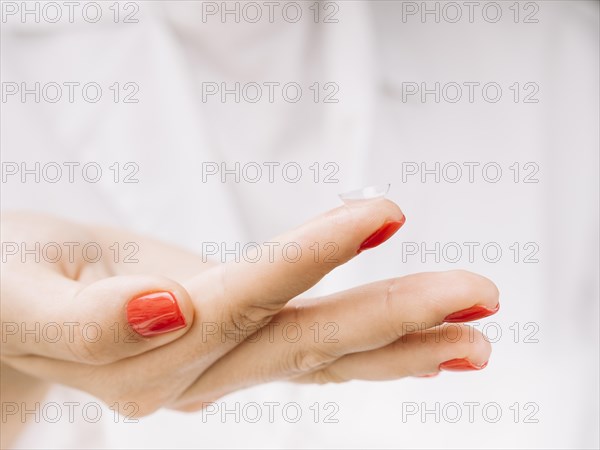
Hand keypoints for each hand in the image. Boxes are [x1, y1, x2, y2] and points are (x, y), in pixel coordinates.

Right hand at [0, 199, 498, 416]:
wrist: (4, 317)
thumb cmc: (10, 290)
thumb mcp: (22, 295)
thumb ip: (88, 318)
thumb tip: (168, 308)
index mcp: (143, 350)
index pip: (247, 297)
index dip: (312, 254)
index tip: (385, 212)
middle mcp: (193, 372)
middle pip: (307, 342)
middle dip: (397, 316)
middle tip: (483, 298)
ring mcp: (218, 369)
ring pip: (320, 358)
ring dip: (403, 342)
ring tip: (479, 333)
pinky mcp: (231, 351)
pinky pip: (308, 357)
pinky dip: (370, 352)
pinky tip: (423, 348)